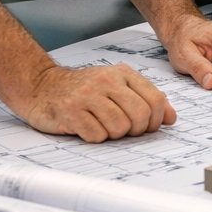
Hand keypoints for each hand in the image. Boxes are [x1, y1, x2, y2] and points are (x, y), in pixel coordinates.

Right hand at [9, 62, 176, 142]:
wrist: (41, 86)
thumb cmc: (82, 90)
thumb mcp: (116, 86)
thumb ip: (145, 99)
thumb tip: (170, 118)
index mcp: (122, 74)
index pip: (155, 99)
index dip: (156, 120)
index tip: (148, 127)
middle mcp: (106, 81)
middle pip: (140, 115)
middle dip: (137, 130)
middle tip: (125, 131)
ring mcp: (87, 95)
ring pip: (120, 127)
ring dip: (114, 135)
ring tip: (103, 127)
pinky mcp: (70, 111)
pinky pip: (97, 135)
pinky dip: (96, 138)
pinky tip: (87, 128)